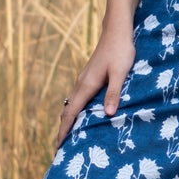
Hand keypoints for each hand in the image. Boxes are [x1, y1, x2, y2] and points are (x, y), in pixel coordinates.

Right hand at [55, 24, 135, 149]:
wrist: (117, 31)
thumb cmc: (120, 51)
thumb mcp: (120, 73)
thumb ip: (114, 92)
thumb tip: (108, 114)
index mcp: (87, 85)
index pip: (71, 112)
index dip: (64, 130)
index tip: (58, 146)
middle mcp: (82, 83)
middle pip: (68, 110)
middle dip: (63, 129)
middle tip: (61, 148)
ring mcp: (84, 79)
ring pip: (72, 104)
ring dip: (69, 120)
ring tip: (69, 136)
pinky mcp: (89, 77)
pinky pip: (78, 98)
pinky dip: (75, 110)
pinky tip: (82, 115)